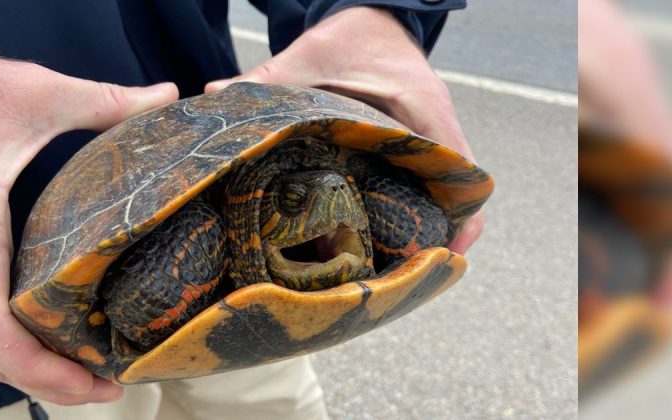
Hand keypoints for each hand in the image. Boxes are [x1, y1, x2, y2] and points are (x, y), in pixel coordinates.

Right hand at [0, 54, 178, 403]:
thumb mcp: (26, 93)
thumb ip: (100, 100)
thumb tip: (167, 98)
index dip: (42, 371)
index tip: (97, 383)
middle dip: (43, 383)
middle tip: (103, 385)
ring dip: (22, 368)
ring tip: (82, 373)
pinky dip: (0, 341)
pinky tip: (43, 335)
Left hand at [206, 6, 482, 252]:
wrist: (371, 14)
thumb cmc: (350, 34)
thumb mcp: (311, 55)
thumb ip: (271, 78)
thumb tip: (216, 95)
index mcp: (421, 106)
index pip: (457, 166)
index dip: (460, 213)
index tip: (447, 252)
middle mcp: (435, 125)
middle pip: (456, 192)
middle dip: (439, 233)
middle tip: (406, 275)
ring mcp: (429, 135)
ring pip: (444, 191)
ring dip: (429, 225)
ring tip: (393, 267)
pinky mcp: (413, 140)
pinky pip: (425, 179)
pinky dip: (416, 206)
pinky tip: (381, 235)